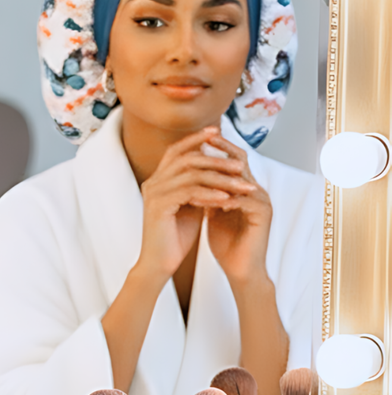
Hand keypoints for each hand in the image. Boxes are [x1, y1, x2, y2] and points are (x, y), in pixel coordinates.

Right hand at [135, 126, 256, 282]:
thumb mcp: (191, 205)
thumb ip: (198, 186)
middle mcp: (153, 183)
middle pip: (187, 158)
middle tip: (240, 164)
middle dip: (216, 159)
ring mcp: (154, 194)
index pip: (176, 151)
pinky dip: (210, 193)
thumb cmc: (175, 237)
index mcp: (158, 180)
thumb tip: (219, 169)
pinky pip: (189, 192)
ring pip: (191, 174)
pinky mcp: (159, 207)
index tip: (218, 131)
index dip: (195, 138)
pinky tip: (226, 198)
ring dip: (220, 178)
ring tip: (241, 185)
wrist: (159, 263)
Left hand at [202, 135, 272, 289]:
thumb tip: (189, 176)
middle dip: (218, 152)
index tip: (191, 144)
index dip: (214, 149)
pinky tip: (204, 201)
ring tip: (191, 177)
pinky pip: (242, 200)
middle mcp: (256, 190)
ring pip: (238, 180)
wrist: (240, 269)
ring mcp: (262, 201)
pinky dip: (223, 199)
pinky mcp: (263, 215)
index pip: (231, 160)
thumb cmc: (226, 242)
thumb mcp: (211, 212)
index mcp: (244, 188)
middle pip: (238, 162)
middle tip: (195, 146)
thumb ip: (206, 193)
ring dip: (214, 179)